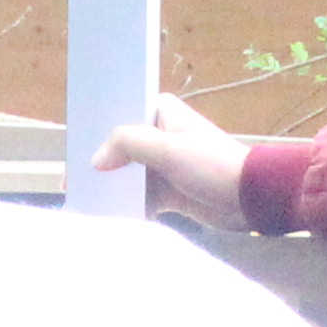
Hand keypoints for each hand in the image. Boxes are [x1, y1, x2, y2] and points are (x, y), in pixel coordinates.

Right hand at [92, 91, 251, 226]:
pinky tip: (112, 214)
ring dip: (115, 187)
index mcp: (162, 112)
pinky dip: (130, 204)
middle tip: (76, 180)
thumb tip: (96, 160)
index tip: (77, 144)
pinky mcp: (169, 190)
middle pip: (121, 147)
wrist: (249, 198)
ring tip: (89, 200)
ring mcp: (164, 164)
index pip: (122, 113)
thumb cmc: (212, 165)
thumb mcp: (168, 149)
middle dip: (103, 163)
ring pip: (129, 174)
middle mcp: (161, 134)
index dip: (99, 128)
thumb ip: (128, 144)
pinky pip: (140, 196)